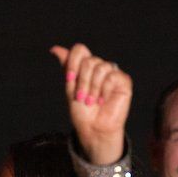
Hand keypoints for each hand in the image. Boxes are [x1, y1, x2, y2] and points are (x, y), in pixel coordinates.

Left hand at [50, 44, 131, 164]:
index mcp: (86, 67)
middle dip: (82, 81)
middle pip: (89, 60)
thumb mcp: (70, 87)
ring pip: (101, 67)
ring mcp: (112, 73)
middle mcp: (99, 67)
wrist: (93, 128)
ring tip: (92, 101)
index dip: (73, 63)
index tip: (69, 79)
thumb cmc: (82, 111)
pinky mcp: (123, 81)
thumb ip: (66, 66)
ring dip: (93, 87)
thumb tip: (54, 48)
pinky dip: (105, 90)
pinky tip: (103, 100)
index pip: (80, 50)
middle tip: (82, 97)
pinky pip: (112, 76)